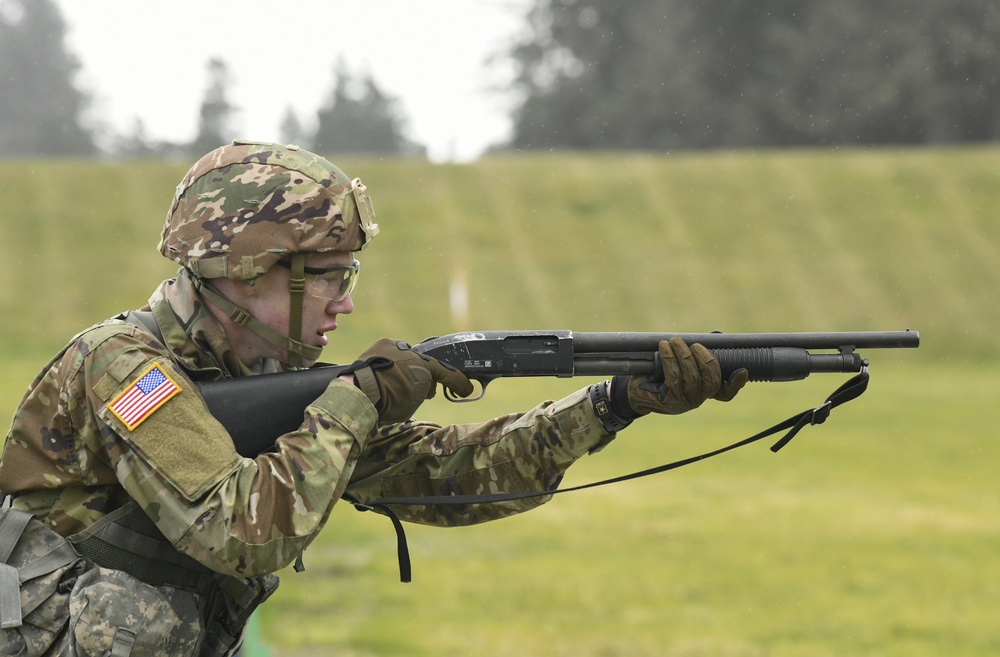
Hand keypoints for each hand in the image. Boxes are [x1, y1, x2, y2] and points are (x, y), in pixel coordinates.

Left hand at [351, 338, 473, 422]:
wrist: (360, 390)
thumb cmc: (389, 401)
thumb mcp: (412, 403)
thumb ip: (421, 393)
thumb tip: (423, 387)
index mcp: (427, 367)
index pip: (448, 374)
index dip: (459, 383)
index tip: (467, 389)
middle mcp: (414, 352)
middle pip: (425, 366)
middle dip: (425, 378)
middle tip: (423, 391)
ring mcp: (397, 345)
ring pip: (408, 359)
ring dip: (405, 370)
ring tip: (398, 384)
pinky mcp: (380, 344)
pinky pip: (392, 355)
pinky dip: (391, 365)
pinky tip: (385, 376)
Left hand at [625, 337, 746, 415]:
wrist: (634, 389)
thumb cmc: (659, 373)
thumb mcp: (679, 363)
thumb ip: (696, 353)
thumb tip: (715, 337)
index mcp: (704, 391)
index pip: (726, 393)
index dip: (736, 383)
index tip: (743, 370)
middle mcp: (698, 399)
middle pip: (711, 381)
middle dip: (705, 359)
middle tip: (694, 344)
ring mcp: (684, 402)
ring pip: (692, 377)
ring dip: (683, 355)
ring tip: (675, 341)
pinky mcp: (668, 399)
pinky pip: (674, 377)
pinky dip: (669, 359)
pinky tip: (664, 347)